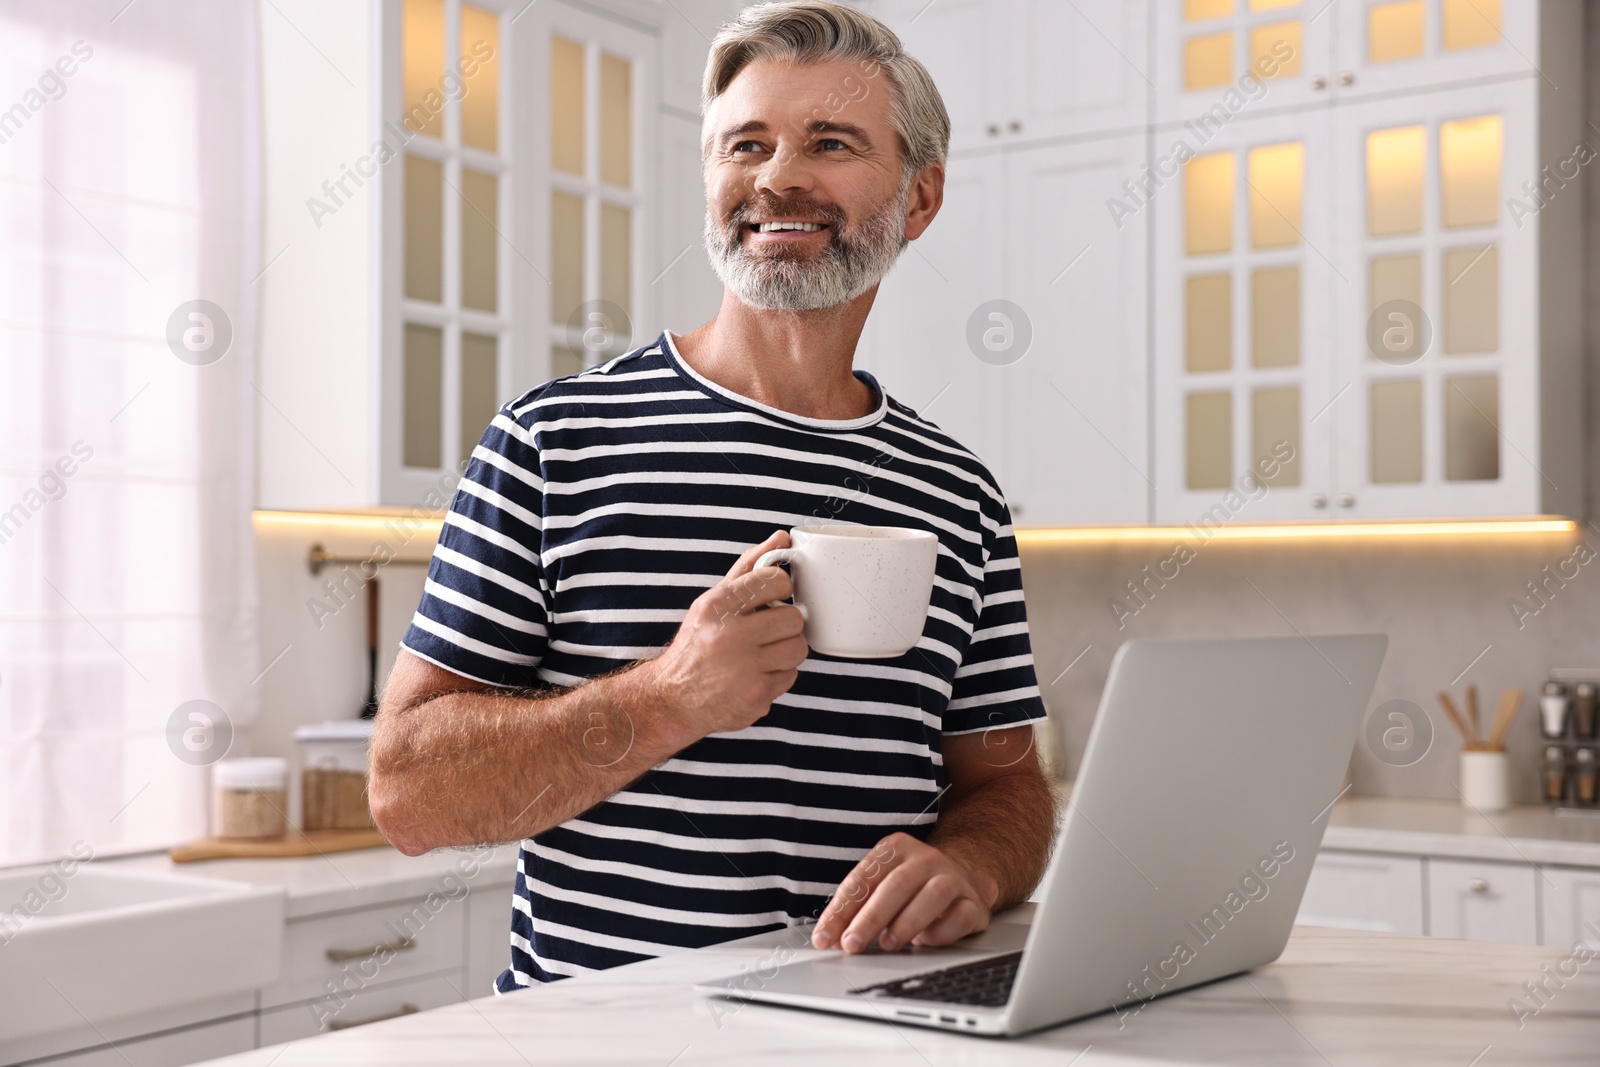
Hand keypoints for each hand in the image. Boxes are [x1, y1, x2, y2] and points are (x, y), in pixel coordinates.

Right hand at [639, 530, 807, 746]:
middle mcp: (730, 636)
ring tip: (764, 653)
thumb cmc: (699, 643)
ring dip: (786, 650)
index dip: (781, 588)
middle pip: (793, 618)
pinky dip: (779, 675)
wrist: (674, 698)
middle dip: (785, 624)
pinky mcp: (756, 697)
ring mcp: (744, 669)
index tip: (772, 597)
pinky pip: (791, 676)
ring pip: (798, 648)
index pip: (775, 581)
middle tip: (768, 630)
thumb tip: (782, 537)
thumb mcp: (714, 601)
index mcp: (718, 605)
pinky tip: (757, 674)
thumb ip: (749, 566)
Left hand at [811, 832, 999, 952]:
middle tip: (852, 945)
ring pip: (932, 896)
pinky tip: (924, 942)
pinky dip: (940, 933)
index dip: (841, 910)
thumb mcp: (883, 884)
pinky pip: (960, 916)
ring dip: (906, 923)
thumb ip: (858, 906)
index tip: (825, 938)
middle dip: (870, 918)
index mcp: (896, 848)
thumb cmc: (913, 886)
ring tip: (887, 945)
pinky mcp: (974, 902)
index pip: (863, 879)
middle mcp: (925, 858)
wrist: (965, 876)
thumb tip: (830, 938)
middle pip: (896, 885)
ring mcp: (953, 877)